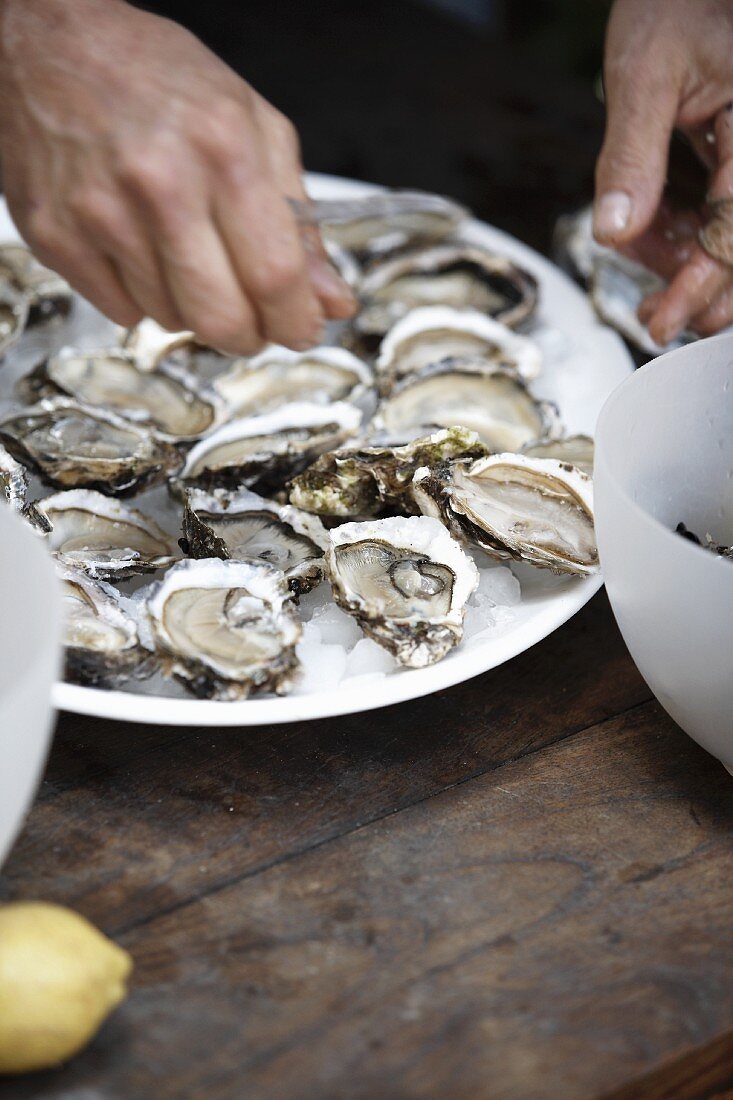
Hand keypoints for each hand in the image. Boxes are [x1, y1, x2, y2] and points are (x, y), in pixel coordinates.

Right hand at [0, 0, 354, 352]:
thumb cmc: (157, 79)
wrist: (50, 43)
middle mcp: (160, 183)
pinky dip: (141, 297)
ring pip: (171, 320)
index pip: (275, 276)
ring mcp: (100, 214)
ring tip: (182, 253)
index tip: (302, 328)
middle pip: (221, 318)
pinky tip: (138, 248)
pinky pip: (121, 311)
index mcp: (224, 150)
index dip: (296, 321)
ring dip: (191, 307)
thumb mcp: (253, 128)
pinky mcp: (55, 236)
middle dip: (247, 335)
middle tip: (250, 318)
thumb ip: (300, 222)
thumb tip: (332, 300)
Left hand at [594, 0, 732, 344]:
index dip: (703, 279)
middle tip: (656, 320)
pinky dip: (683, 235)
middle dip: (700, 289)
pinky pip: (719, 213)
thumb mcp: (643, 74)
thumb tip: (614, 233)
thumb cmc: (672, 6)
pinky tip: (651, 241)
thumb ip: (631, 155)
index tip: (665, 321)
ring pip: (731, 235)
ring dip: (689, 268)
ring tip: (649, 285)